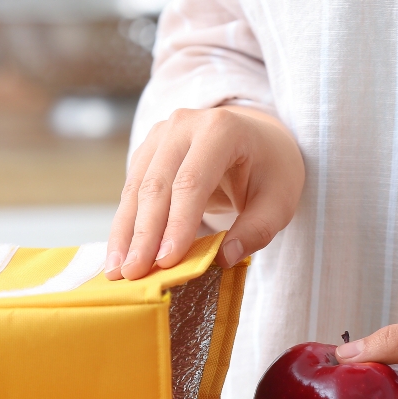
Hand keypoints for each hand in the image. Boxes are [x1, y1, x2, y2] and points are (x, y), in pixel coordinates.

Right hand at [106, 106, 304, 279]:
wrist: (258, 137)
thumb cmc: (271, 170)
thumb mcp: (280, 201)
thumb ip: (256, 230)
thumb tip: (223, 260)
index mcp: (221, 130)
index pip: (192, 182)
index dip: (177, 223)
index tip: (167, 261)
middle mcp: (184, 124)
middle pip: (157, 185)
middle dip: (144, 234)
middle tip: (134, 274)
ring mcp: (161, 134)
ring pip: (135, 188)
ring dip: (125, 232)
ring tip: (117, 271)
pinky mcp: (148, 150)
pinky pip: (131, 189)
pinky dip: (125, 223)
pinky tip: (120, 254)